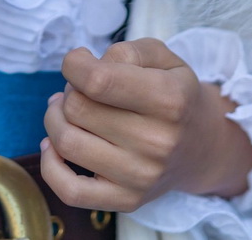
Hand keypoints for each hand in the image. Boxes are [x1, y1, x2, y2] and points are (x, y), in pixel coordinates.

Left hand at [40, 38, 251, 212]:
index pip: (97, 80)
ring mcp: (141, 176)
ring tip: (66, 109)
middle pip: (77, 108)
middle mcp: (156, 142)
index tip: (78, 60)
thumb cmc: (174, 93)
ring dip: (55, 119)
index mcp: (168, 99)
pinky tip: (53, 145)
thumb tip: (86, 67)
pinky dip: (50, 166)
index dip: (74, 64)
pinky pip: (70, 191)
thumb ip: (125, 51)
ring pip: (67, 143)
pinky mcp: (127, 201)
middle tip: (81, 88)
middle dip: (70, 89)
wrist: (202, 146)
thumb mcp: (162, 57)